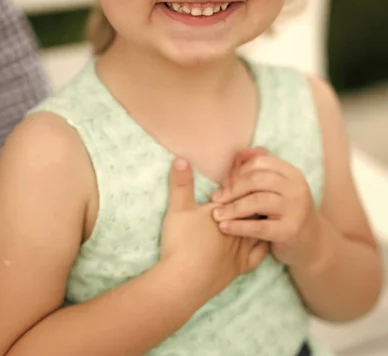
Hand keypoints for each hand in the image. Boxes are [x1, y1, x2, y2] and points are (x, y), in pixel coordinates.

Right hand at [161, 158, 268, 302]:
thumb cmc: (181, 243)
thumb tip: (181, 158)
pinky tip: (262, 241)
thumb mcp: (177, 209)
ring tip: (263, 211)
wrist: (183, 282)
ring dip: (260, 220)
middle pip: (254, 209)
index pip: (242, 192)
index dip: (245, 183)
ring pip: (259, 229)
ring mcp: (241, 250)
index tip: (248, 173)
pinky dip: (263, 245)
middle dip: (255, 199)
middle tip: (258, 191)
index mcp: (226, 211)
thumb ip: (181, 183)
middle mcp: (239, 228)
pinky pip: (259, 254)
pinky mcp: (240, 269)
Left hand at [211, 148, 322, 268]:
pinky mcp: (290, 231)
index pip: (260, 162)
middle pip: (256, 180)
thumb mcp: (278, 187)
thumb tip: (238, 155)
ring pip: (256, 201)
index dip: (238, 171)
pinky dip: (238, 226)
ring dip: (232, 208)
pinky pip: (259, 227)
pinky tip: (224, 228)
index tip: (223, 183)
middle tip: (216, 199)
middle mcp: (296, 187)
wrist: (312, 243)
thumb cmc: (286, 211)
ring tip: (216, 214)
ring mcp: (295, 209)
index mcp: (291, 173)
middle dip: (232, 188)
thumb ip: (260, 169)